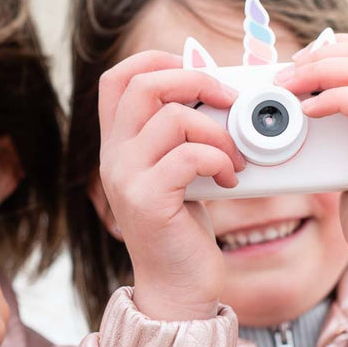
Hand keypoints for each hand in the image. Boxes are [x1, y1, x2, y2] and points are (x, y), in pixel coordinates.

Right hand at [98, 50, 243, 320]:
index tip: (196, 75)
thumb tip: (221, 95)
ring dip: (218, 131)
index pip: (116, 78)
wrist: (176, 286)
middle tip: (229, 102)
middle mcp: (113, 157)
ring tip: (234, 157)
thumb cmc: (181, 228)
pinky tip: (229, 180)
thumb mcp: (176, 173)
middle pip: (143, 85)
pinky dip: (219, 160)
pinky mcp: (147, 201)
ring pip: (172, 118)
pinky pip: (189, 156)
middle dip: (195, 81)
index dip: (155, 61)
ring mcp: (125, 178)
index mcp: (118, 145)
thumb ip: (181, 137)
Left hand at [278, 34, 347, 327]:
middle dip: (319, 57)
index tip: (293, 63)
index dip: (329, 49)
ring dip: (320, 73)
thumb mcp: (347, 157)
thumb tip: (296, 104)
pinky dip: (337, 99)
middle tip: (283, 75)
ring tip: (287, 88)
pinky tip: (308, 111)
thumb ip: (336, 127)